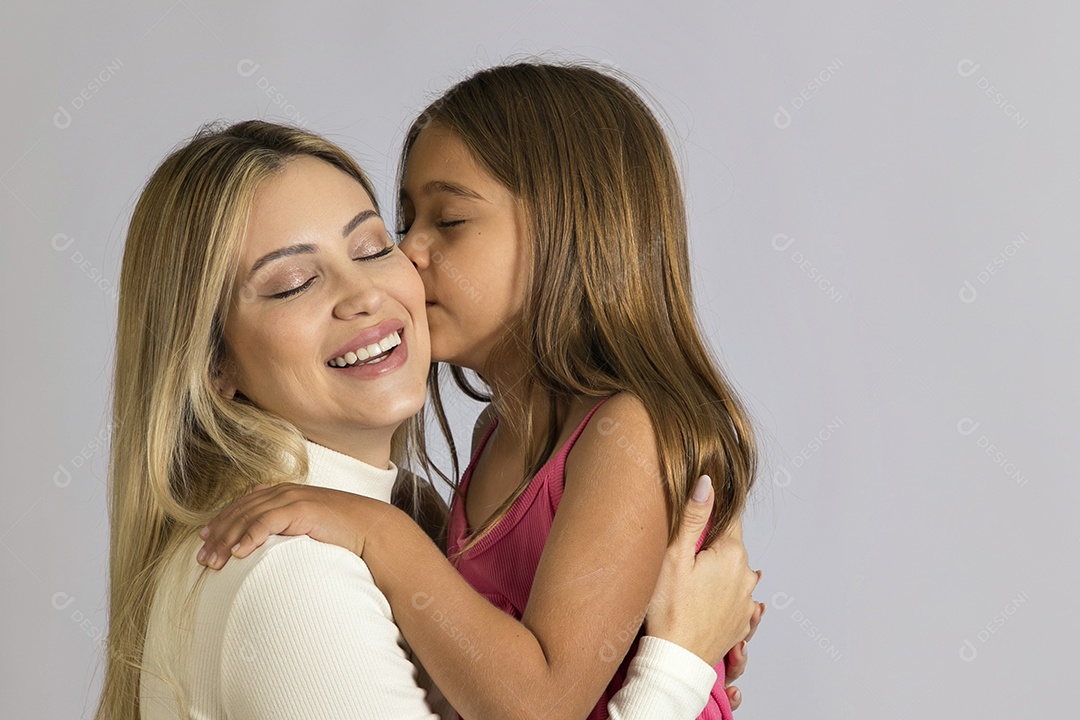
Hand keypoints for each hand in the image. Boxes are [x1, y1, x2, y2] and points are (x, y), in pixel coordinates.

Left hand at [195, 482, 395, 568]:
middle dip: (218, 533)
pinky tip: (238, 553)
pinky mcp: (300, 509)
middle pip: (241, 511)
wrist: (372, 528)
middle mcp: (285, 492)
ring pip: (248, 517)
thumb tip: (271, 546)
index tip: (205, 538)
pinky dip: (249, 537)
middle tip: (203, 556)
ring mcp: (292, 498)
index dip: (223, 520)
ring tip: (214, 561)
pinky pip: (266, 522)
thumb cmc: (345, 533)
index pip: (245, 505)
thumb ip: (289, 529)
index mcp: (286, 494)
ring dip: (227, 540)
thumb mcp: (311, 528)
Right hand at [644, 476, 760, 706]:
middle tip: (680, 559)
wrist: (676, 662)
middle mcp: (746, 577)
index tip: (694, 520)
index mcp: (732, 554)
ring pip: (731, 574)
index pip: (728, 518)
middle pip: (728, 546)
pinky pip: (733, 600)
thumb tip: (707, 482)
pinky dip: (719, 597)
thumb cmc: (668, 610)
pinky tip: (699, 603)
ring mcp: (746, 603)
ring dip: (714, 573)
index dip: (709, 515)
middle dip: (708, 547)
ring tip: (687, 585)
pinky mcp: (741, 624)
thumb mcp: (674, 556)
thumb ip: (693, 516)